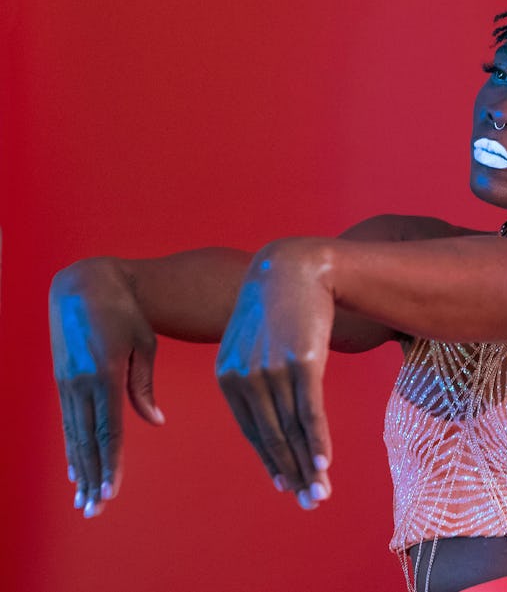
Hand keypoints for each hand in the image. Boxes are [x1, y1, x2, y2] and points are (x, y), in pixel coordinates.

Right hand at [49, 258, 165, 517]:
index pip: (109, 430)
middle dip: (94, 478)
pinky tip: (77, 469)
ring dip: (81, 469)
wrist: (84, 284)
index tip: (111, 492)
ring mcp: (68, 383)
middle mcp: (82, 384)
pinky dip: (73, 448)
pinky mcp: (62, 380)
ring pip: (75, 436)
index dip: (111, 464)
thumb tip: (155, 421)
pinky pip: (69, 421)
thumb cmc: (125, 312)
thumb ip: (143, 385)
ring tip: (84, 499)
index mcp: (105, 375)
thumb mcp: (142, 344)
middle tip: (95, 511)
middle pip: (89, 442)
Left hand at [215, 239, 333, 508]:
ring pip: (291, 430)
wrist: (295, 267)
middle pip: (271, 437)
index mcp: (228, 377)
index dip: (273, 461)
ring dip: (308, 467)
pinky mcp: (302, 362)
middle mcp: (245, 378)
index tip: (288, 485)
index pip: (253, 431)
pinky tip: (324, 464)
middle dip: (292, 474)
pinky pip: (309, 411)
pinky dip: (317, 441)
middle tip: (309, 503)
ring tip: (321, 493)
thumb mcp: (254, 341)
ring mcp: (273, 371)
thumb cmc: (277, 305)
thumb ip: (255, 374)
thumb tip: (271, 408)